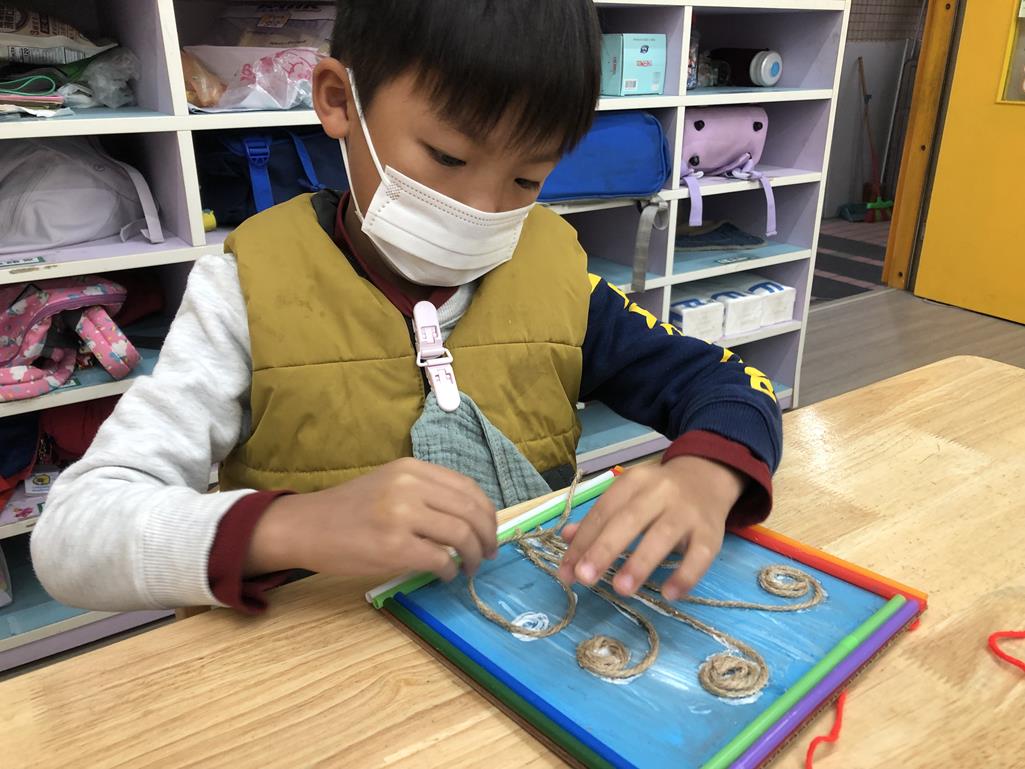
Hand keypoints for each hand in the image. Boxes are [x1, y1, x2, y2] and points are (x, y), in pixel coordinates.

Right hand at [246, 458, 496, 580]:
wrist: (305, 526)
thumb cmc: (349, 510)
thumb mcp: (390, 485)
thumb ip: (425, 494)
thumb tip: (469, 521)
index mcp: (412, 469)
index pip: (468, 488)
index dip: (487, 512)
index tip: (490, 531)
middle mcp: (410, 486)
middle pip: (471, 511)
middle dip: (487, 536)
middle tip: (488, 554)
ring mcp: (402, 515)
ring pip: (461, 535)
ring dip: (473, 556)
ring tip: (470, 567)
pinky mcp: (394, 546)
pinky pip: (440, 559)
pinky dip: (449, 571)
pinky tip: (444, 575)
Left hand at [557, 457, 744, 600]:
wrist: (707, 477)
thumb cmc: (658, 494)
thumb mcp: (628, 497)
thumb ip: (600, 518)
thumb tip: (565, 538)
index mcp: (634, 482)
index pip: (603, 512)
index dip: (583, 542)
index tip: (567, 572)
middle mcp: (660, 492)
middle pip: (629, 520)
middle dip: (604, 549)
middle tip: (585, 578)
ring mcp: (687, 512)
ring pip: (663, 536)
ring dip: (640, 563)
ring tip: (620, 590)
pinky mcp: (712, 532)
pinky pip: (700, 556)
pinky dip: (685, 575)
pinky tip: (669, 594)